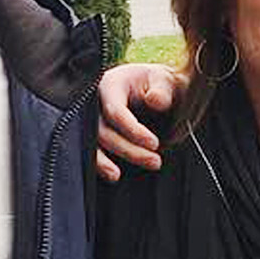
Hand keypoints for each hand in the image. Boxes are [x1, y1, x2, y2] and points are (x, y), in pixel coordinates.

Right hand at [96, 62, 185, 179]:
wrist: (159, 94)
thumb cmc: (161, 86)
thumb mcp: (167, 82)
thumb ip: (163, 91)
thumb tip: (155, 100)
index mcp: (111, 84)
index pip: (116, 111)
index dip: (133, 131)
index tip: (154, 143)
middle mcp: (96, 102)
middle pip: (103, 131)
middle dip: (127, 150)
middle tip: (155, 161)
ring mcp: (92, 119)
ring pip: (93, 144)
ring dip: (106, 163)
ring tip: (119, 175)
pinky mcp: (95, 135)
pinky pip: (92, 151)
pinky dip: (100, 165)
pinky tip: (112, 175)